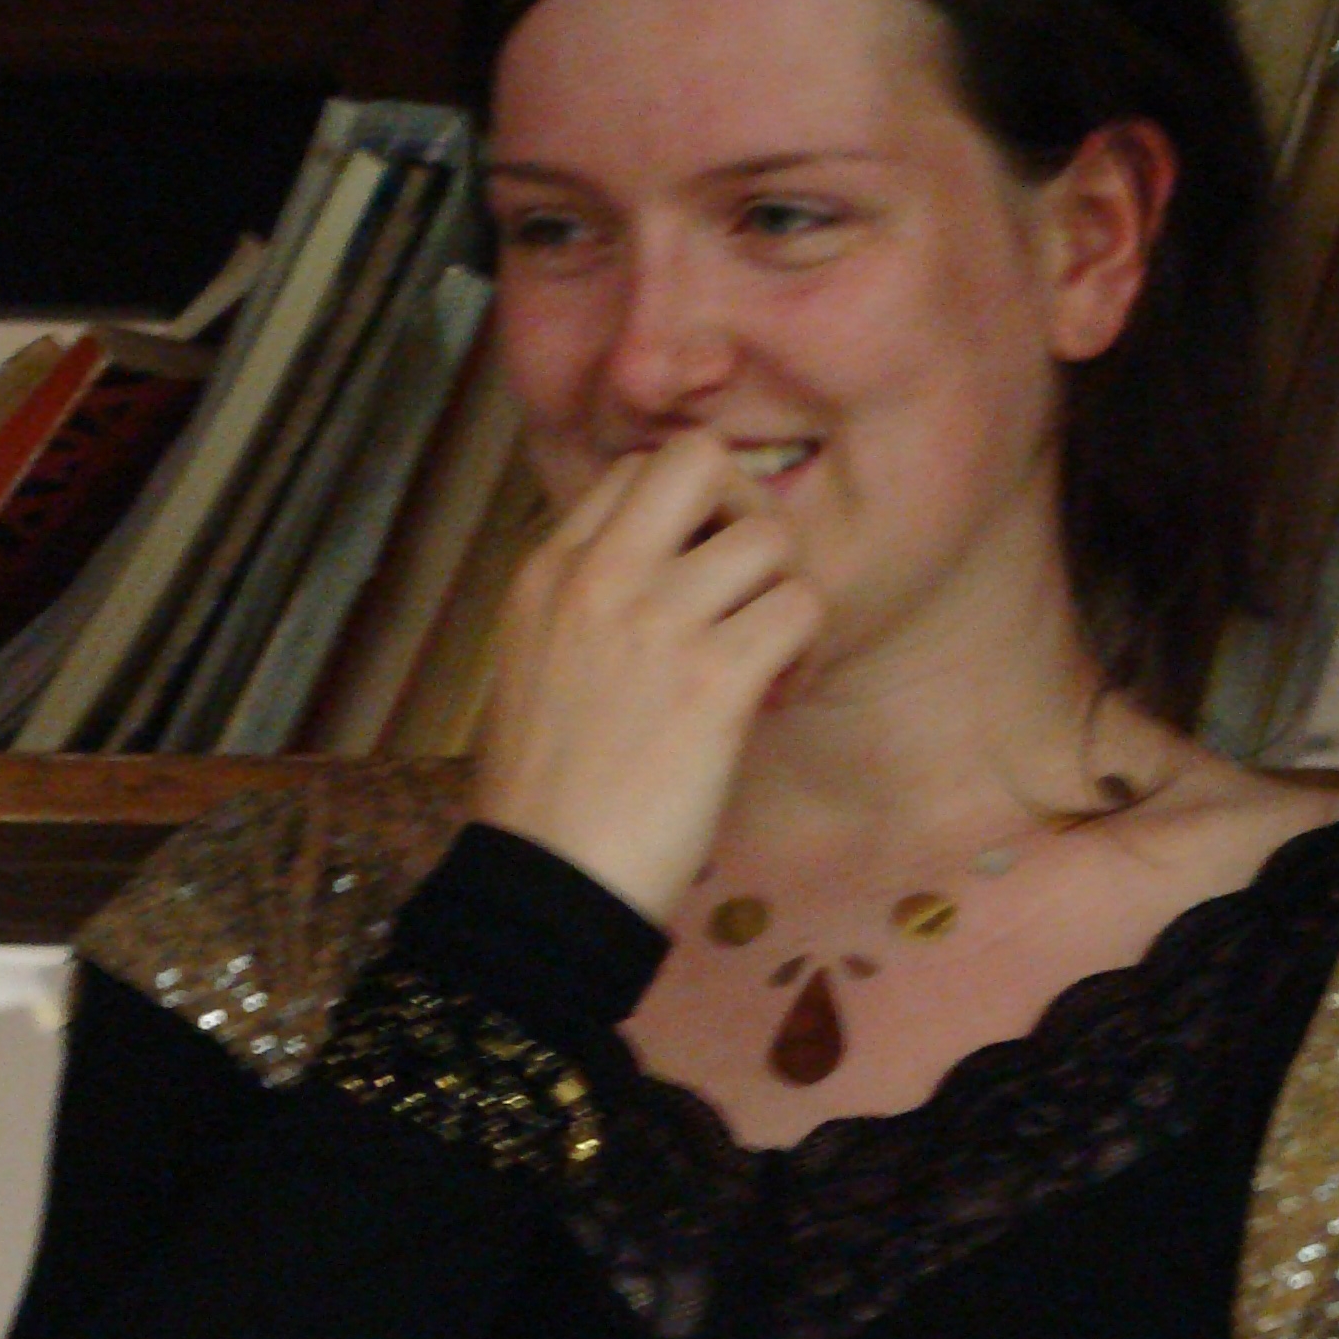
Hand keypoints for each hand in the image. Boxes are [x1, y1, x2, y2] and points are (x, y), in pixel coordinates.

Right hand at [475, 431, 824, 924]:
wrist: (545, 878)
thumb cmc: (542, 793)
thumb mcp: (533, 664)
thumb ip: (585, 605)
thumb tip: (662, 576)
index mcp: (549, 570)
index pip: (635, 472)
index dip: (688, 512)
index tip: (697, 577)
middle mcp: (601, 576)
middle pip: (701, 460)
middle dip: (745, 510)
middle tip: (749, 584)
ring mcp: (659, 622)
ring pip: (770, 540)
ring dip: (783, 596)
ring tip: (766, 658)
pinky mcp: (714, 680)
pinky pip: (802, 610)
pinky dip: (805, 653)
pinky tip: (774, 697)